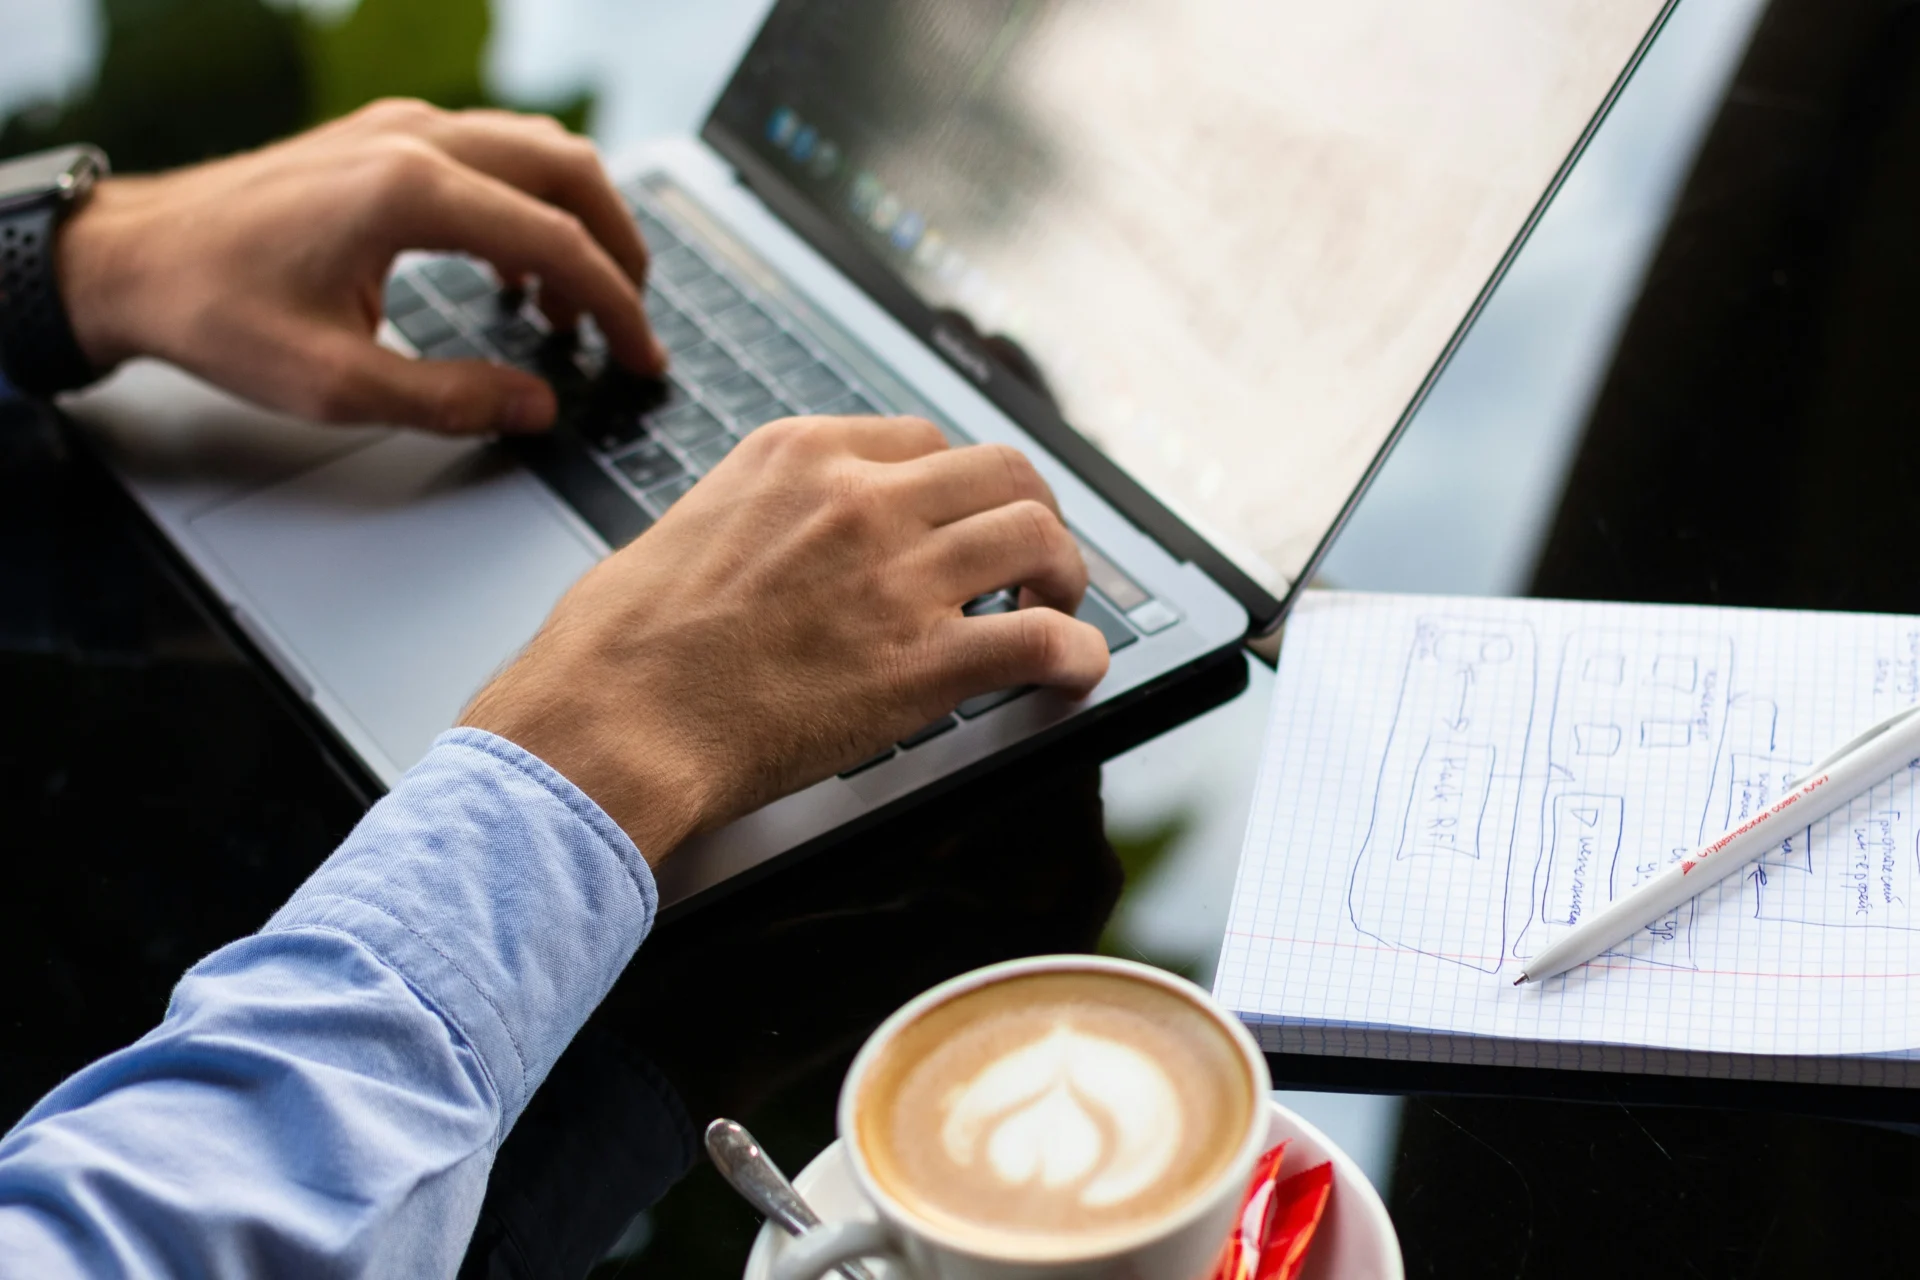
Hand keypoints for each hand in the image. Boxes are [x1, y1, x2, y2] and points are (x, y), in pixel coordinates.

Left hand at [55, 98, 662, 434]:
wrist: (132, 258)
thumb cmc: (216, 310)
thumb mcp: (336, 384)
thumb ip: (451, 400)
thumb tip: (538, 406)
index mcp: (410, 192)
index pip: (559, 239)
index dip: (617, 307)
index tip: (640, 356)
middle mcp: (415, 141)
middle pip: (569, 171)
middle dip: (619, 250)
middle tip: (630, 323)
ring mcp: (400, 129)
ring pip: (537, 152)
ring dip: (576, 223)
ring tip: (572, 308)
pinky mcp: (384, 139)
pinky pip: (493, 155)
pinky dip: (529, 209)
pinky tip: (516, 274)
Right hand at [460, 417, 1110, 862]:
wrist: (612, 723)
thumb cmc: (621, 646)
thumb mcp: (690, 527)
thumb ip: (761, 515)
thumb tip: (787, 544)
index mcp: (801, 455)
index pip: (923, 442)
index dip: (958, 488)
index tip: (961, 522)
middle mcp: (860, 498)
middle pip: (1003, 470)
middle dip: (1031, 513)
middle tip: (1031, 559)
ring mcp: (899, 575)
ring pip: (1038, 536)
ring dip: (1063, 575)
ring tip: (1055, 609)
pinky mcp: (923, 662)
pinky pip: (1043, 639)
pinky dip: (1077, 654)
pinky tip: (1075, 671)